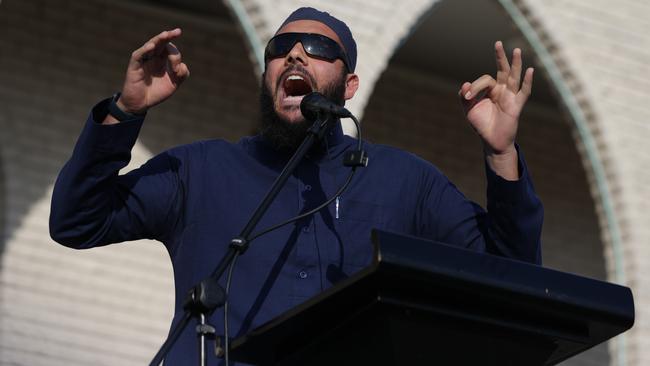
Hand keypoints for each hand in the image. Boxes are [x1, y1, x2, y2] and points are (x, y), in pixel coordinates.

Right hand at [117, 28, 189, 114]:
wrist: (142, 103)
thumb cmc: (156, 92)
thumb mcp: (174, 84)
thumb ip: (182, 74)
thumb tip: (182, 64)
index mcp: (162, 60)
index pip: (170, 50)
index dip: (176, 57)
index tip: (176, 71)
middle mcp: (152, 57)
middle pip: (160, 43)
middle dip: (169, 36)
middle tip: (178, 31)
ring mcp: (143, 60)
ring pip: (150, 46)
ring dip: (158, 39)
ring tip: (166, 34)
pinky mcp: (134, 66)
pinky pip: (139, 55)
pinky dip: (144, 50)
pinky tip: (151, 46)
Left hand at [459, 41, 532, 178]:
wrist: (491, 142)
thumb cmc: (481, 124)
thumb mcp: (469, 110)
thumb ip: (465, 96)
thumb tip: (464, 84)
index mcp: (491, 90)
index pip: (485, 80)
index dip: (475, 86)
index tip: (467, 96)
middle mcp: (502, 90)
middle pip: (502, 70)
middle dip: (500, 57)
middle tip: (497, 43)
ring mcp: (510, 97)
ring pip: (514, 77)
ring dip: (515, 64)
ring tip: (516, 50)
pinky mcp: (516, 106)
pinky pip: (524, 92)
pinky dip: (528, 82)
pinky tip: (530, 70)